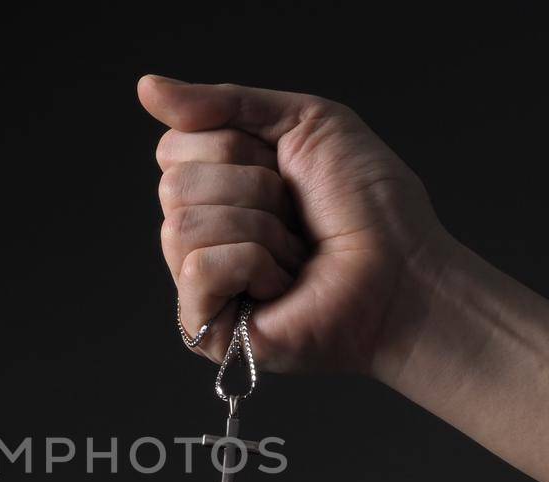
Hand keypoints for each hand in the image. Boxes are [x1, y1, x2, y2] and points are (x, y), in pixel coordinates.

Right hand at [144, 75, 451, 373]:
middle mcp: (199, 232)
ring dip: (259, 229)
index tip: (285, 169)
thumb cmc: (368, 206)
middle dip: (251, 187)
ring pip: (185, 224)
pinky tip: (280, 285)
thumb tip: (145, 86)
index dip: (235, 146)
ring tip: (294, 254)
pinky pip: (199, 269)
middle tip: (294, 216)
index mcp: (215, 185)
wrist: (404, 271)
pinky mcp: (206, 328)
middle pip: (174, 183)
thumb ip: (224, 103)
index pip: (173, 146)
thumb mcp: (304, 122)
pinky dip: (253, 265)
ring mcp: (199, 284)